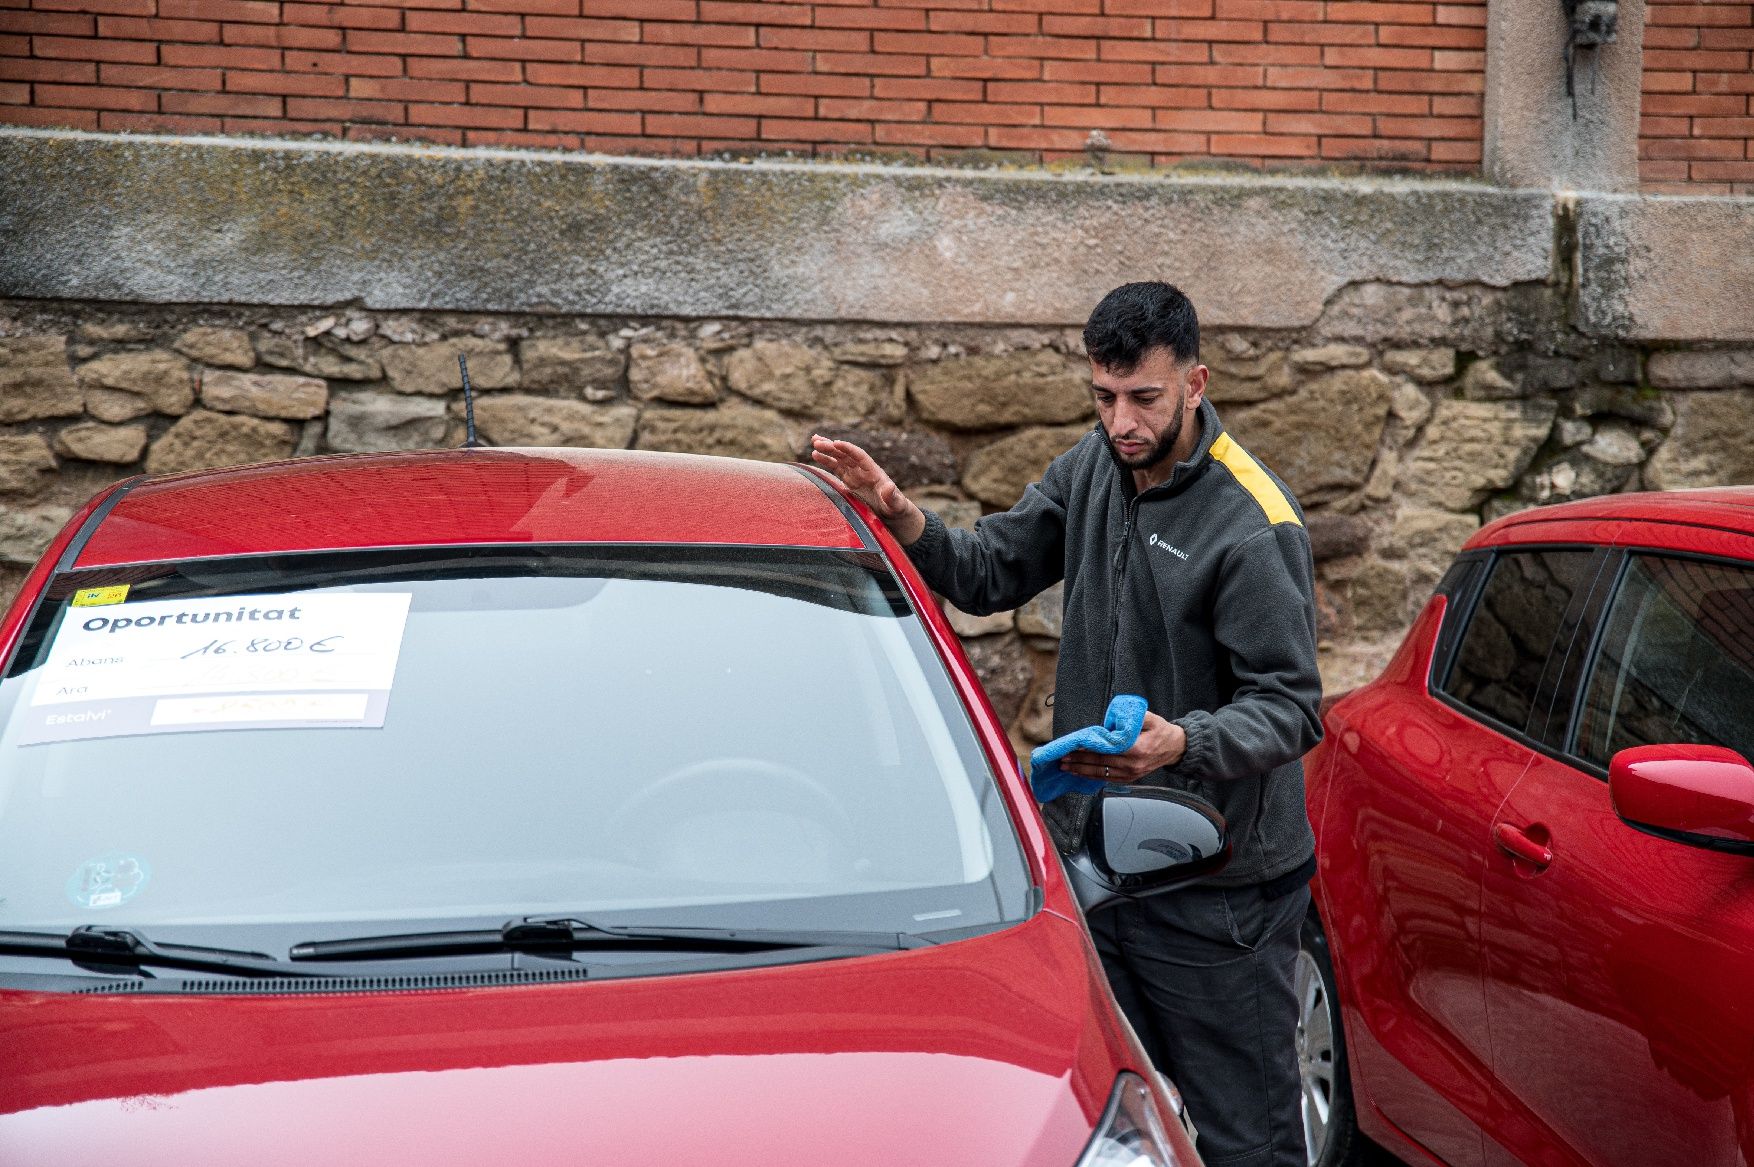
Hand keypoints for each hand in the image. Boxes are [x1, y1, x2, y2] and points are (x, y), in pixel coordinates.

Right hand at [810, 435, 925, 544]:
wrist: (893, 512)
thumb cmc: (895, 508)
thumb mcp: (896, 504)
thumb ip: (892, 496)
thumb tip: (890, 487)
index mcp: (874, 472)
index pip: (860, 456)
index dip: (848, 449)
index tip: (835, 443)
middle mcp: (863, 470)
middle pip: (846, 454)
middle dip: (832, 447)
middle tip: (816, 441)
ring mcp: (856, 474)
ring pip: (840, 458)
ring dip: (827, 450)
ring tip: (814, 441)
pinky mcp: (850, 480)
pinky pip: (836, 468)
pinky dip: (826, 461)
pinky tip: (815, 455)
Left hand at [1061, 712, 1185, 782]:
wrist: (1174, 748)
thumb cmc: (1161, 731)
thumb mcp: (1150, 718)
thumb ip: (1133, 718)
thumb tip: (1113, 720)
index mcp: (1136, 749)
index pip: (1106, 751)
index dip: (1088, 750)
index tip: (1074, 748)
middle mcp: (1132, 764)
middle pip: (1100, 764)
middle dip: (1079, 762)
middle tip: (1063, 759)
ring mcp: (1131, 774)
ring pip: (1102, 774)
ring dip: (1082, 771)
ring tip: (1067, 768)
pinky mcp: (1130, 778)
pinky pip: (1108, 779)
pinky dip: (1093, 777)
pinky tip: (1081, 774)